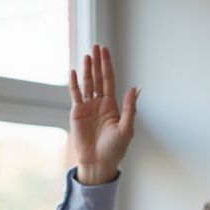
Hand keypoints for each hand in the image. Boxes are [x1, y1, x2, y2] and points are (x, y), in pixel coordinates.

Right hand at [68, 44, 137, 185]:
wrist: (98, 164)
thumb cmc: (114, 150)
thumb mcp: (126, 128)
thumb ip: (130, 108)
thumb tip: (135, 88)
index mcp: (112, 105)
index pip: (109, 80)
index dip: (107, 65)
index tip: (105, 51)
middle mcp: (99, 104)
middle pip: (98, 78)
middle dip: (97, 62)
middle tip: (96, 46)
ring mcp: (87, 108)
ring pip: (87, 84)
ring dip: (87, 70)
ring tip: (87, 55)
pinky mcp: (77, 114)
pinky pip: (75, 95)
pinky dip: (74, 84)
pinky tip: (74, 72)